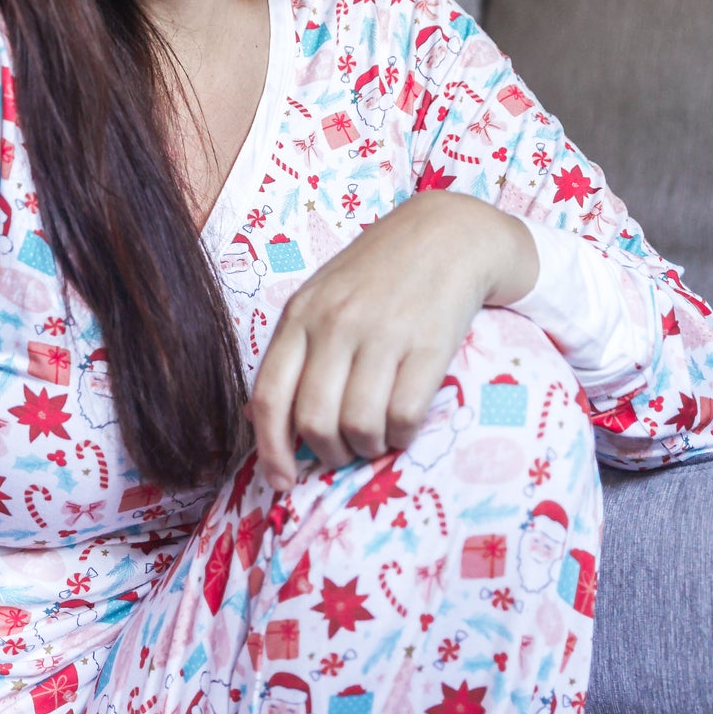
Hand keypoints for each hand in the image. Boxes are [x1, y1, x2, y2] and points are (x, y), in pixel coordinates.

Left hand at [247, 191, 537, 486]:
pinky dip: (402, 436)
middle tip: (344, 453)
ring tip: (376, 439)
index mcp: (301, 315)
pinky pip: (404, 416)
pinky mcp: (428, 344)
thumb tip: (261, 418)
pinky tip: (404, 425)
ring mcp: (382, 334)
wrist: (451, 232)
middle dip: (328, 454)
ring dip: (367, 449)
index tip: (281, 481)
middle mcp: (336, 325)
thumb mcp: (324, 297)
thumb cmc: (381, 271)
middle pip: (314, 421)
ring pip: (359, 425)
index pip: (270, 396)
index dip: (270, 450)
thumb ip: (296, 351)